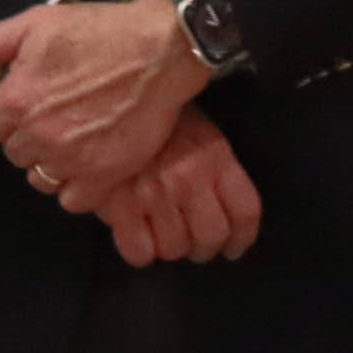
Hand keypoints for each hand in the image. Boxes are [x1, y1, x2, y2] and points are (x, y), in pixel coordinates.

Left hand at [0, 0, 213, 211]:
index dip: (9, 111)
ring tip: (74, 137)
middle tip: (59, 112)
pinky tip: (90, 159)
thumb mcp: (37, 23)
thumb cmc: (99, 32)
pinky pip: (72, 200)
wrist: (161, 50)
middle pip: (15, 153)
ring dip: (51, 163)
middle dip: (30, 136)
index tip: (32, 99)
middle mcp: (39, 136)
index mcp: (15, 101)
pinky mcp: (103, 176)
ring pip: (40, 178)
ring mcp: (72, 160)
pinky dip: (77, 185)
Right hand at [92, 116, 264, 266]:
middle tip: (194, 247)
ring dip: (170, 248)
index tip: (232, 248)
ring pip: (175, 248)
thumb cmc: (156, 118)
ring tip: (161, 235)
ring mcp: (155, 194)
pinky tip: (137, 237)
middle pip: (211, 237)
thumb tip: (220, 209)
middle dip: (204, 249)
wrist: (107, 100)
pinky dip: (140, 252)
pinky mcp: (120, 206)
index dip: (241, 238)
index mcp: (215, 158)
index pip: (245, 212)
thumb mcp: (199, 131)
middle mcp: (189, 179)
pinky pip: (139, 252)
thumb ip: (214, 168)